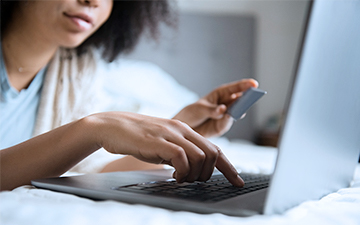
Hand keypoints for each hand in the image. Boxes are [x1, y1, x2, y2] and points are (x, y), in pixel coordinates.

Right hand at [87, 112, 243, 186]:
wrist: (112, 126)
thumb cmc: (137, 138)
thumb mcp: (164, 143)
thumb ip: (180, 151)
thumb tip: (194, 168)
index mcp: (185, 130)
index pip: (215, 148)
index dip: (229, 167)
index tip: (237, 181)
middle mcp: (182, 130)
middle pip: (213, 154)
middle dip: (210, 174)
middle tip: (194, 180)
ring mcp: (171, 134)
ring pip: (201, 157)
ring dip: (194, 174)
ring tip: (180, 178)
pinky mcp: (158, 141)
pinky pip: (182, 158)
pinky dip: (182, 171)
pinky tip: (172, 175)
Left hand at [173, 79, 258, 137]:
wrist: (185, 128)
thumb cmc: (191, 114)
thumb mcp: (199, 109)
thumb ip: (212, 110)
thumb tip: (224, 109)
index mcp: (220, 94)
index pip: (234, 89)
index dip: (244, 85)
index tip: (254, 84)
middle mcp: (225, 104)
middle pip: (239, 100)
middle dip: (246, 99)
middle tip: (252, 97)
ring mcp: (225, 116)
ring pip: (236, 112)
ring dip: (239, 110)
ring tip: (241, 108)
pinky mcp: (222, 126)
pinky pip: (227, 123)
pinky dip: (228, 120)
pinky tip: (228, 117)